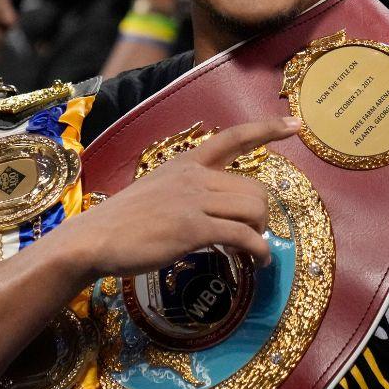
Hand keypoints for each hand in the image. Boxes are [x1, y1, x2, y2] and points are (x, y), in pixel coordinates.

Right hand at [51, 117, 298, 282]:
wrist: (93, 240)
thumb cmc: (123, 222)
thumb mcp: (157, 191)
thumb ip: (187, 192)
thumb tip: (217, 211)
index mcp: (186, 162)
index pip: (233, 137)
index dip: (267, 130)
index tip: (295, 126)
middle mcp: (194, 176)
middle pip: (254, 187)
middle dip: (260, 213)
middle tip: (251, 234)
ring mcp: (193, 201)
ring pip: (253, 208)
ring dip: (260, 232)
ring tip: (251, 249)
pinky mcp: (192, 229)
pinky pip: (243, 236)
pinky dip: (258, 251)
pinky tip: (257, 261)